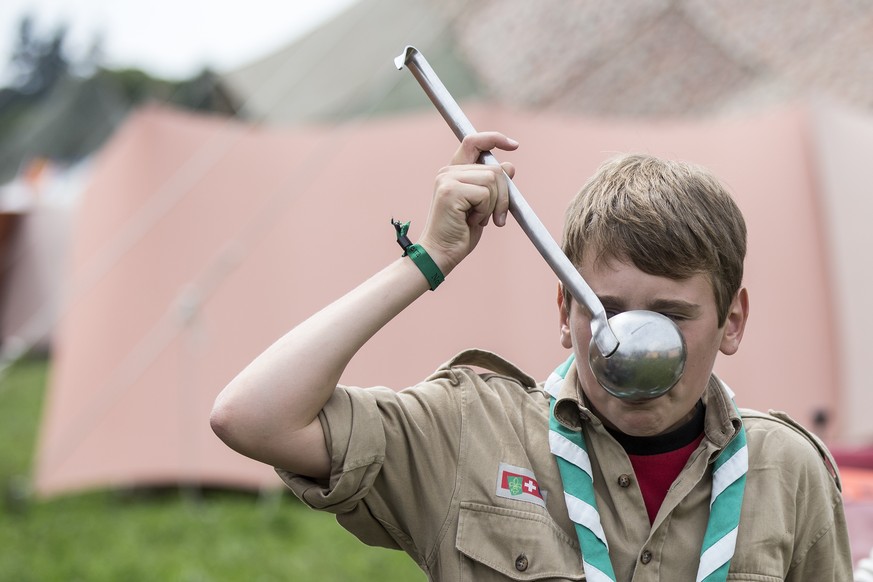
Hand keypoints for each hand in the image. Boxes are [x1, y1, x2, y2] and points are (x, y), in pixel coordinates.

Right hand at [419, 132, 517, 273]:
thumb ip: (493, 185)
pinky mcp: (450, 191)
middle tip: (497, 216)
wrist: (441, 253)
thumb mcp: (483, 206)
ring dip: (494, 204)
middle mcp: (448, 172)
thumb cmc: (460, 232)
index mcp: (454, 172)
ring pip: (492, 179)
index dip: (495, 138)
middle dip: (504, 194)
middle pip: (494, 168)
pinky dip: (486, 211)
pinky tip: (472, 222)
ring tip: (479, 219)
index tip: (514, 145)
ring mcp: (447, 180)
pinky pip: (485, 194)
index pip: (474, 141)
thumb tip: (510, 166)